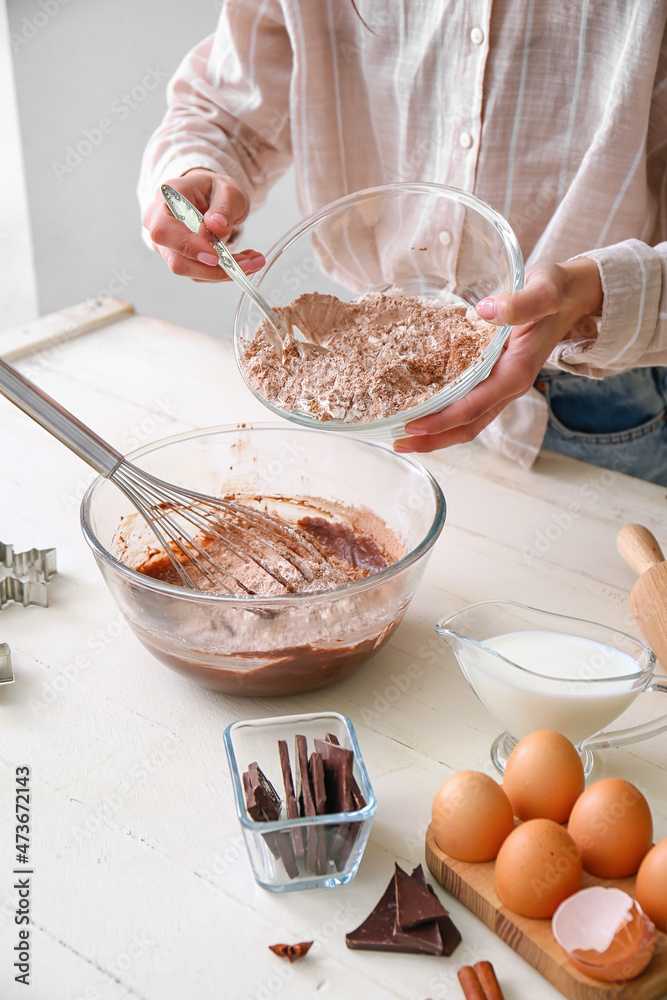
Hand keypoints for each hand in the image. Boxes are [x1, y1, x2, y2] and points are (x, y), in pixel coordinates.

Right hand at [141, 168, 264, 281]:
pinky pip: (199, 273)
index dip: (187, 246)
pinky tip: (243, 261)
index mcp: (166, 199)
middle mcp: (158, 223)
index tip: (215, 256)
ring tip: (251, 261)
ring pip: (190, 270)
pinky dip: (223, 272)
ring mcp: (167, 245)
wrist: (209, 198)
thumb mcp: (228, 190)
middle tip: (245, 264)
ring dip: (223, 272)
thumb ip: (224, 207)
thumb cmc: (213, 191)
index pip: (165, 229)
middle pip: (175, 259)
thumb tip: (217, 226)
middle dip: (212, 268)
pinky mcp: (179, 258)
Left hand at [394, 257, 602, 452]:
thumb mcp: (544, 292)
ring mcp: (500, 386)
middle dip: (433, 439)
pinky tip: (419, 409)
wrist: (570, 297)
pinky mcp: (493, 379)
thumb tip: (487, 311)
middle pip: (468, 425)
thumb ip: (521, 303)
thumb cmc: (555, 292)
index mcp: (516, 372)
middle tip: (398, 443)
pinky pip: (466, 406)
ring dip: (436, 434)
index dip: (443, 419)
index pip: (474, 406)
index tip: (413, 424)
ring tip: (402, 437)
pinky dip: (443, 415)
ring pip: (467, 421)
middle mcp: (507, 386)